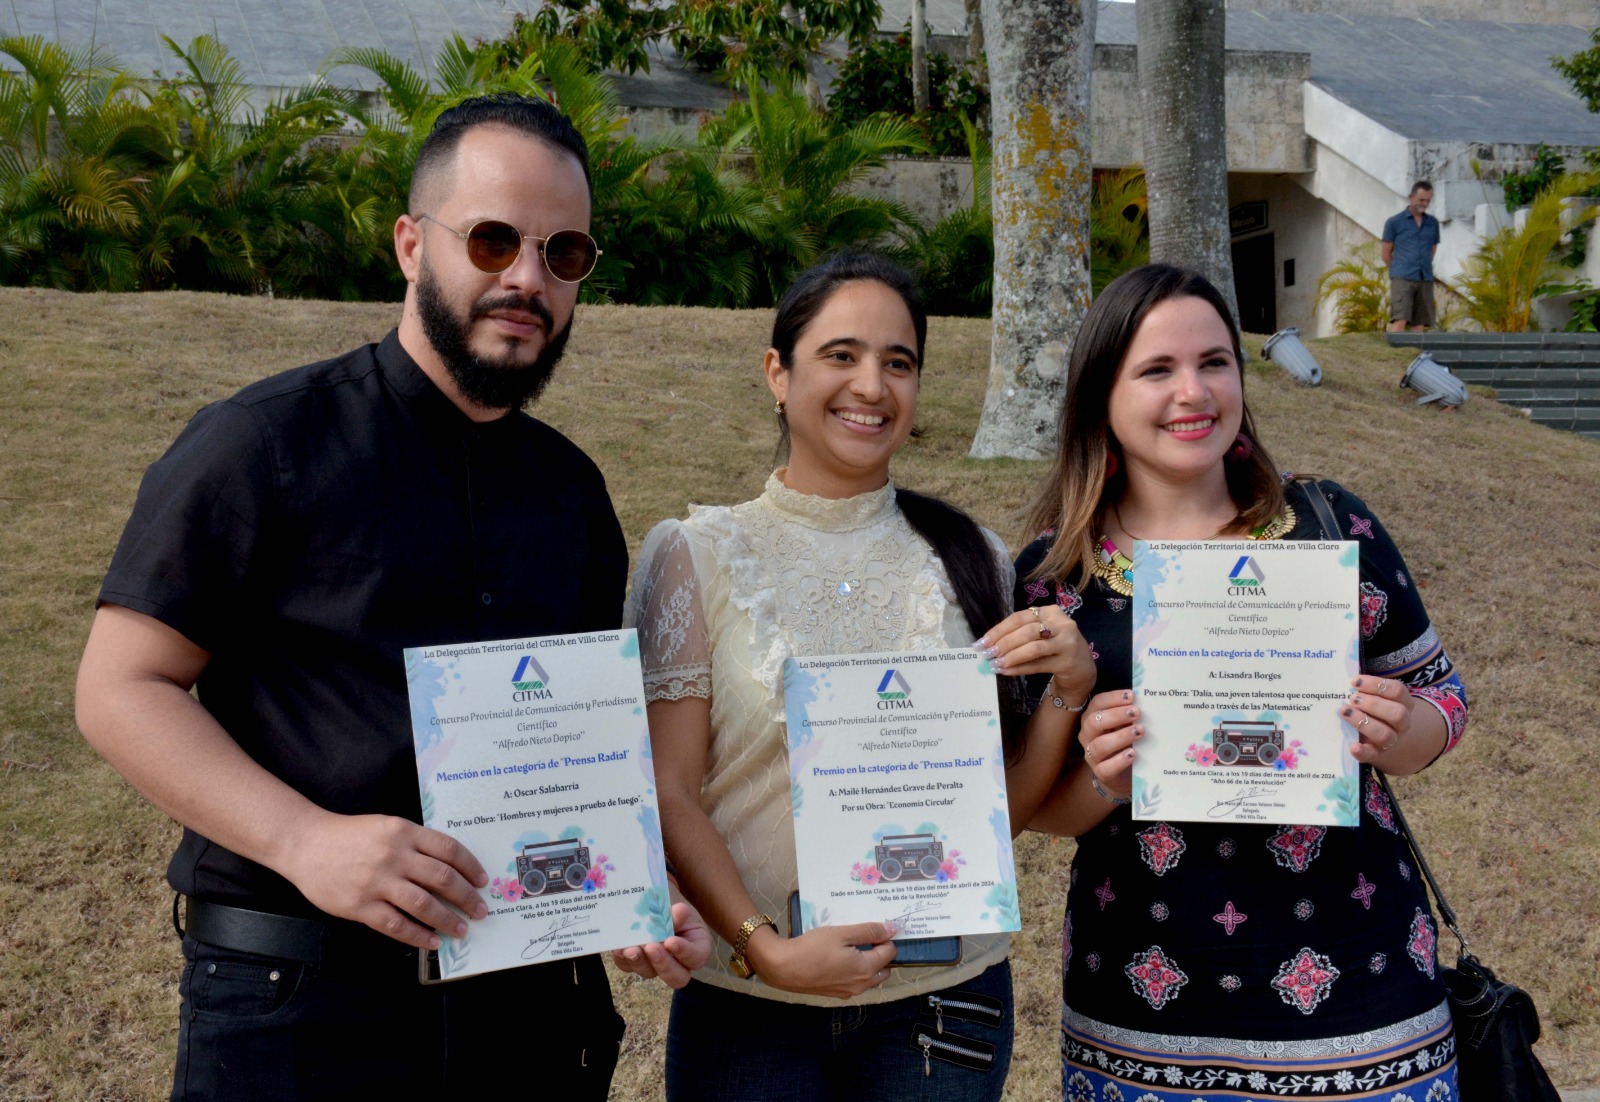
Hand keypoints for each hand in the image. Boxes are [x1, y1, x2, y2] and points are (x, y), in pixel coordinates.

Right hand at [280, 811, 488, 948]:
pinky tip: (432, 941)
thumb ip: (415, 844)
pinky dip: (418, 935)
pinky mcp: (360, 906)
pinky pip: (395, 925)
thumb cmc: (349, 836)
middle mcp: (394, 856)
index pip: (449, 849)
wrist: (305, 844)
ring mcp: (376, 882)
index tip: (482, 881)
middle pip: (442, 878)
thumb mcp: (387, 826)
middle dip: (466, 897)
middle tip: (480, 910)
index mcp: (403, 832)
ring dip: (447, 919)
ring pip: (423, 904)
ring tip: (462, 929)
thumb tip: (449, 868)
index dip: (470, 867)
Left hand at [611, 902, 712, 988]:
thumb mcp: (677, 903)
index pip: (697, 958)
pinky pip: (628, 966)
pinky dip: (623, 958)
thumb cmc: (670, 900)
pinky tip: (619, 948)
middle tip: (651, 948)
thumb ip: (678, 911)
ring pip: (649, 973)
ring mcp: (655, 964)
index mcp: (696, 946)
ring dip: (639, 962)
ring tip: (631, 949)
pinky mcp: (635, 961)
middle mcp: (678, 961)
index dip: (685, 953)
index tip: (671, 941)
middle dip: (663, 964)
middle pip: (676, 977)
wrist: (652, 896)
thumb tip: (680, 911)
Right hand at [744, 920, 897, 999]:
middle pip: (884, 969)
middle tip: (864, 938)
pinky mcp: (836, 994)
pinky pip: (855, 982)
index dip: (884, 938)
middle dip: (880, 954)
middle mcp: (862, 985)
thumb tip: (893, 929)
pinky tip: (838, 959)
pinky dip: (854, 971)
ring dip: (868, 964)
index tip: (871, 928)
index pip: (890, 953)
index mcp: (867, 969)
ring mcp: (849, 992)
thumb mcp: (842, 933)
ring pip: (870, 978)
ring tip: (851, 947)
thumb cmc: (813, 947)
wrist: (784, 968)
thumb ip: (869, 931)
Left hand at [977, 605, 1095, 701]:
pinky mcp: (1068, 662)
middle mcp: (1062, 624)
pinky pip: (1039, 665)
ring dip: (1011, 657)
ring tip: (995, 664)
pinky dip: (1020, 668)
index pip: (1019, 618)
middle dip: (1003, 643)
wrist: (1081, 667)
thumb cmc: (1055, 647)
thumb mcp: (1042, 634)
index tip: (982, 642)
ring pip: (1033, 648)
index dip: (999, 630)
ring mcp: (1067, 643)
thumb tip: (989, 645)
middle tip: (987, 654)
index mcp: (1051, 611)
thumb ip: (1020, 634)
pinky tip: (1007, 672)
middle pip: (1026, 631)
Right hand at [1079, 689, 1139, 798]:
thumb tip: (1147, 701)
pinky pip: (1105, 768)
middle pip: (1093, 722)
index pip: (1097, 704)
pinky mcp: (1100, 773)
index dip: (1112, 698)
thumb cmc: (1125, 743)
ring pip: (1099, 745)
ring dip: (1120, 737)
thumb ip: (1131, 716)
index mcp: (1092, 718)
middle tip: (1136, 712)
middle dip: (1116, 715)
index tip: (1131, 696)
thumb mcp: (1126, 726)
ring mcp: (1092, 755)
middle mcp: (1088, 735)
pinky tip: (1133, 754)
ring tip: (1139, 731)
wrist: (1122, 775)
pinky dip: (1119, 761)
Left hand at [1340, 676, 1413, 764]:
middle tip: (1353, 698)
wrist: (1379, 735)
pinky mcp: (1376, 753)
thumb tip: (1347, 681)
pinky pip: (1372, 755)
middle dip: (1374, 704)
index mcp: (1403, 703)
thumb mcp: (1375, 696)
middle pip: (1398, 714)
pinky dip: (1362, 752)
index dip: (1377, 685)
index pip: (1398, 691)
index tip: (1355, 682)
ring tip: (1345, 712)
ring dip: (1364, 722)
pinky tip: (1353, 746)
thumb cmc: (1374, 708)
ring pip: (1386, 735)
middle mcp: (1402, 722)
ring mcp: (1391, 739)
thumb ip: (1365, 689)